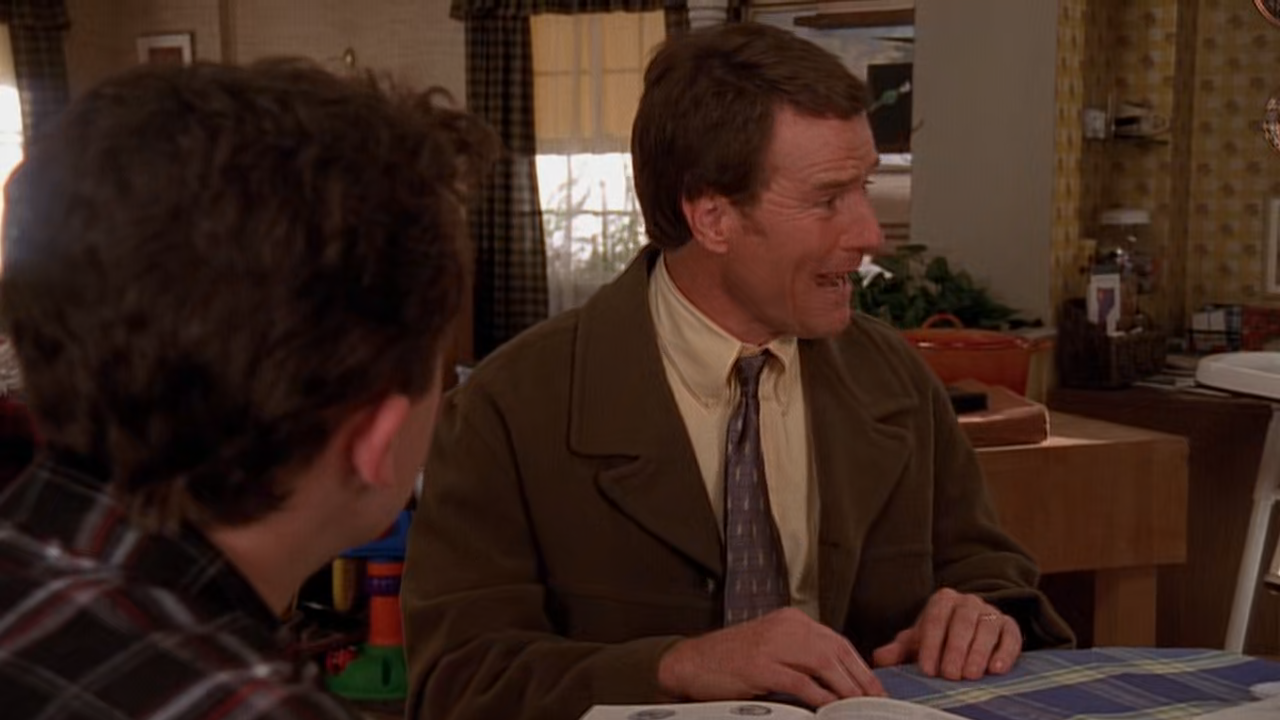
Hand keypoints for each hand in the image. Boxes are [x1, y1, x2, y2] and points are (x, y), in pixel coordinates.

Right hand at [657, 607, 884, 707]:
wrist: (690, 663)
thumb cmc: (729, 661)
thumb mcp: (772, 650)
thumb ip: (801, 658)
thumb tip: (836, 681)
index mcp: (791, 620)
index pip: (837, 642)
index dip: (860, 668)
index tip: (874, 689)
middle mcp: (785, 626)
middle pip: (836, 652)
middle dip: (860, 681)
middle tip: (873, 703)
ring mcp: (773, 643)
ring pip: (824, 664)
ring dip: (846, 690)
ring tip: (857, 708)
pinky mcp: (760, 664)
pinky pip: (800, 682)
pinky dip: (820, 697)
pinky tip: (829, 709)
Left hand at [871, 588, 1020, 679]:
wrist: (971, 630)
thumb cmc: (940, 638)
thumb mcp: (919, 641)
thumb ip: (899, 649)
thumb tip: (880, 658)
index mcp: (943, 601)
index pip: (935, 619)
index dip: (930, 645)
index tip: (927, 669)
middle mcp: (968, 602)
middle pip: (962, 623)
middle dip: (955, 650)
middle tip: (950, 675)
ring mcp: (991, 613)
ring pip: (986, 630)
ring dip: (978, 653)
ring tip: (970, 675)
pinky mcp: (1010, 626)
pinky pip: (1010, 637)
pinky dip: (1005, 653)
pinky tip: (996, 669)